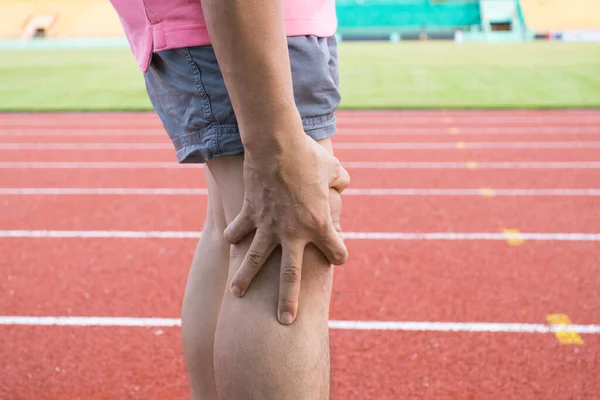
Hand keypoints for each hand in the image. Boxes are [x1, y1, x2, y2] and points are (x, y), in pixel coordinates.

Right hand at [223, 134, 349, 324]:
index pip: (337, 252)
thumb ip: (340, 181)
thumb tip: (343, 184)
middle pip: (291, 276)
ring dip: (245, 279)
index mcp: (319, 225)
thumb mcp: (333, 169)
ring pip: (254, 261)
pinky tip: (230, 245)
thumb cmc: (308, 155)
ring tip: (237, 295)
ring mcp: (268, 226)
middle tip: (286, 322)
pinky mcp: (249, 214)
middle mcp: (293, 232)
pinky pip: (238, 231)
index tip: (337, 254)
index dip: (340, 253)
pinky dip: (233, 238)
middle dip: (289, 301)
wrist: (277, 144)